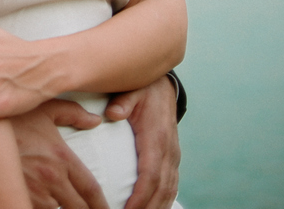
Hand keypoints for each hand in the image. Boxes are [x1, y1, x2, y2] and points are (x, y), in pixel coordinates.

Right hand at [13, 100, 108, 208]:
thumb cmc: (12, 114)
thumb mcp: (46, 107)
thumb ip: (74, 114)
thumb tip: (95, 120)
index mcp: (62, 157)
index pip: (91, 190)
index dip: (102, 204)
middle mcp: (51, 178)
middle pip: (79, 208)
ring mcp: (33, 191)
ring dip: (59, 208)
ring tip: (59, 200)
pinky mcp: (16, 195)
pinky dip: (39, 206)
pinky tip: (38, 199)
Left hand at [105, 77, 180, 208]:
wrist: (163, 87)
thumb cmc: (144, 90)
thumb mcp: (132, 91)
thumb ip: (122, 102)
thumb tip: (111, 114)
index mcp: (156, 138)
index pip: (150, 175)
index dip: (141, 196)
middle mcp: (168, 151)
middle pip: (160, 189)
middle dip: (147, 208)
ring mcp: (173, 156)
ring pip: (169, 190)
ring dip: (157, 207)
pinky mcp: (173, 158)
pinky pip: (172, 184)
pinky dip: (165, 200)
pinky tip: (156, 208)